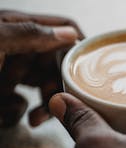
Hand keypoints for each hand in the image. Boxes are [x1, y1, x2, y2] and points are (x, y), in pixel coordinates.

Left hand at [0, 10, 83, 126]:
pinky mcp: (0, 90)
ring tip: (33, 120)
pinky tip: (1, 113)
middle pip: (55, 64)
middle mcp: (19, 47)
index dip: (79, 44)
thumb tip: (71, 34)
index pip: (61, 29)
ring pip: (39, 87)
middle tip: (56, 106)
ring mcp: (9, 69)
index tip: (93, 68)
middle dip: (57, 87)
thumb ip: (32, 34)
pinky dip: (13, 112)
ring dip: (39, 106)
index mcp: (20, 27)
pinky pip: (18, 103)